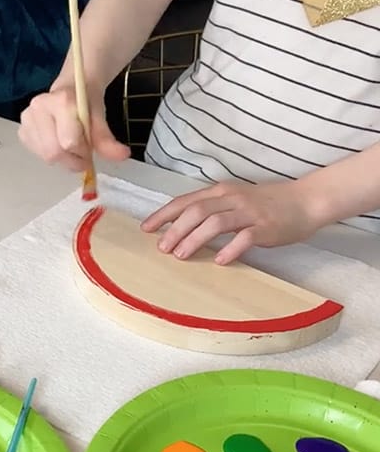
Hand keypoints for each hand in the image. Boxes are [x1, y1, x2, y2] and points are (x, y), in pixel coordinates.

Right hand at [18, 84, 129, 170]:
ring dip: (62, 158)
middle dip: (72, 159)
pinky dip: (52, 155)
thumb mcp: (100, 116)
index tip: (90, 148)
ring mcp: (26, 120)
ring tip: (71, 145)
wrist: (71, 87)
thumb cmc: (85, 100)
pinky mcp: (22, 131)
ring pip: (45, 157)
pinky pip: (37, 154)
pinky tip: (58, 142)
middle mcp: (38, 108)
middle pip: (53, 153)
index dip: (83, 151)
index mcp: (59, 100)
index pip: (69, 142)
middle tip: (82, 153)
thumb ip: (107, 138)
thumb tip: (122, 156)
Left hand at [140, 180, 325, 264]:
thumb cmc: (266, 203)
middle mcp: (232, 199)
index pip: (185, 201)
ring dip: (194, 239)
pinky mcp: (266, 227)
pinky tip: (219, 260)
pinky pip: (245, 237)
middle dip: (175, 230)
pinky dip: (230, 248)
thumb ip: (210, 209)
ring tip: (180, 256)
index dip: (164, 214)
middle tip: (161, 248)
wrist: (306, 200)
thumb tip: (179, 226)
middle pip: (196, 211)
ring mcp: (249, 212)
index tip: (146, 228)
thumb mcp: (233, 200)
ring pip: (216, 222)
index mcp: (220, 192)